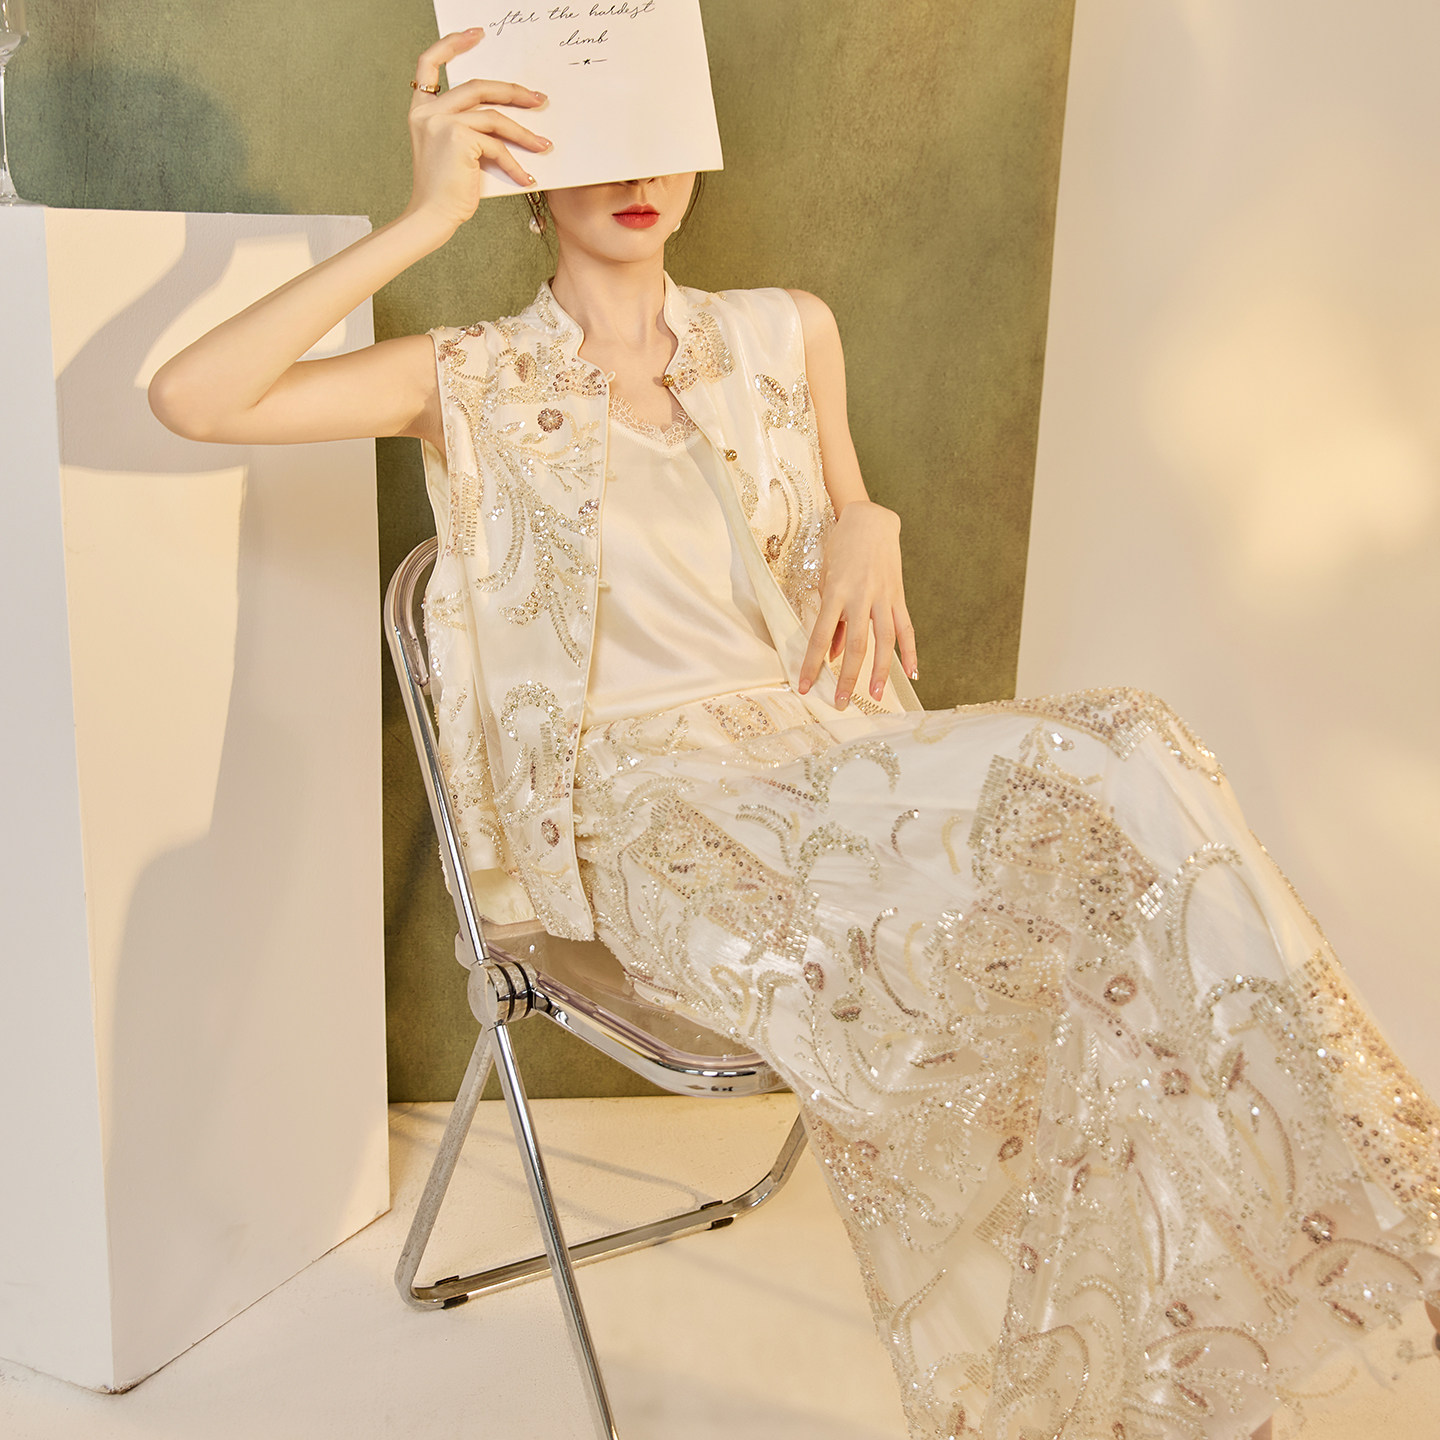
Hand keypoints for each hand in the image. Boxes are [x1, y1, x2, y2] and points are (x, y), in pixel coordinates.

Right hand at [404, 30, 551, 235]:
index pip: (430, 63)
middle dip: (512, 92)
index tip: (476, 35)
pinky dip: (515, 163)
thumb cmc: (446, 192)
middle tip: (538, 99)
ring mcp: (441, 122)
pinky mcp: (458, 139)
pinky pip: (496, 145)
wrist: (432, 217)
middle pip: (477, 87)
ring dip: (523, 132)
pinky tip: (526, 178)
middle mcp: (428, 111)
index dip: (452, 44)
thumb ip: (469, 130)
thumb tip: (508, 119)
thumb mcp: (455, 153)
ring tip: (543, 146)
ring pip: (493, 117)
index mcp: (422, 109)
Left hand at [797, 500, 917, 708]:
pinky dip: (911, 651)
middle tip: (840, 703)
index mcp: (835, 592)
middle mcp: (860, 596)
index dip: (812, 665)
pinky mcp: (898, 595)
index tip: (805, 687)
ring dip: (880, 671)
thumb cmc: (841, 550)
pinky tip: (913, 673)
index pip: (820, 636)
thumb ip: (832, 619)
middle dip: (847, 677)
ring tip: (876, 697)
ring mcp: (883, 596)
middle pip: (854, 645)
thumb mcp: (827, 580)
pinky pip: (906, 628)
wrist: (869, 520)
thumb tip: (832, 654)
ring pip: (884, 641)